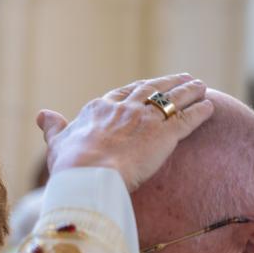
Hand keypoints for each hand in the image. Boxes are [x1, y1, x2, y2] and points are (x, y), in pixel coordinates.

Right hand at [37, 74, 213, 190]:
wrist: (88, 174)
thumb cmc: (69, 164)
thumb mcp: (57, 143)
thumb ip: (54, 128)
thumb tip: (42, 115)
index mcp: (99, 109)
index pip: (121, 94)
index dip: (136, 90)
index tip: (145, 87)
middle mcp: (125, 108)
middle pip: (151, 90)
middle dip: (167, 83)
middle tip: (181, 78)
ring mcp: (146, 119)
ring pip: (172, 100)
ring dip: (188, 91)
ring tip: (200, 86)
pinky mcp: (166, 134)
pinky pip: (187, 119)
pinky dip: (200, 112)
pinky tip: (210, 107)